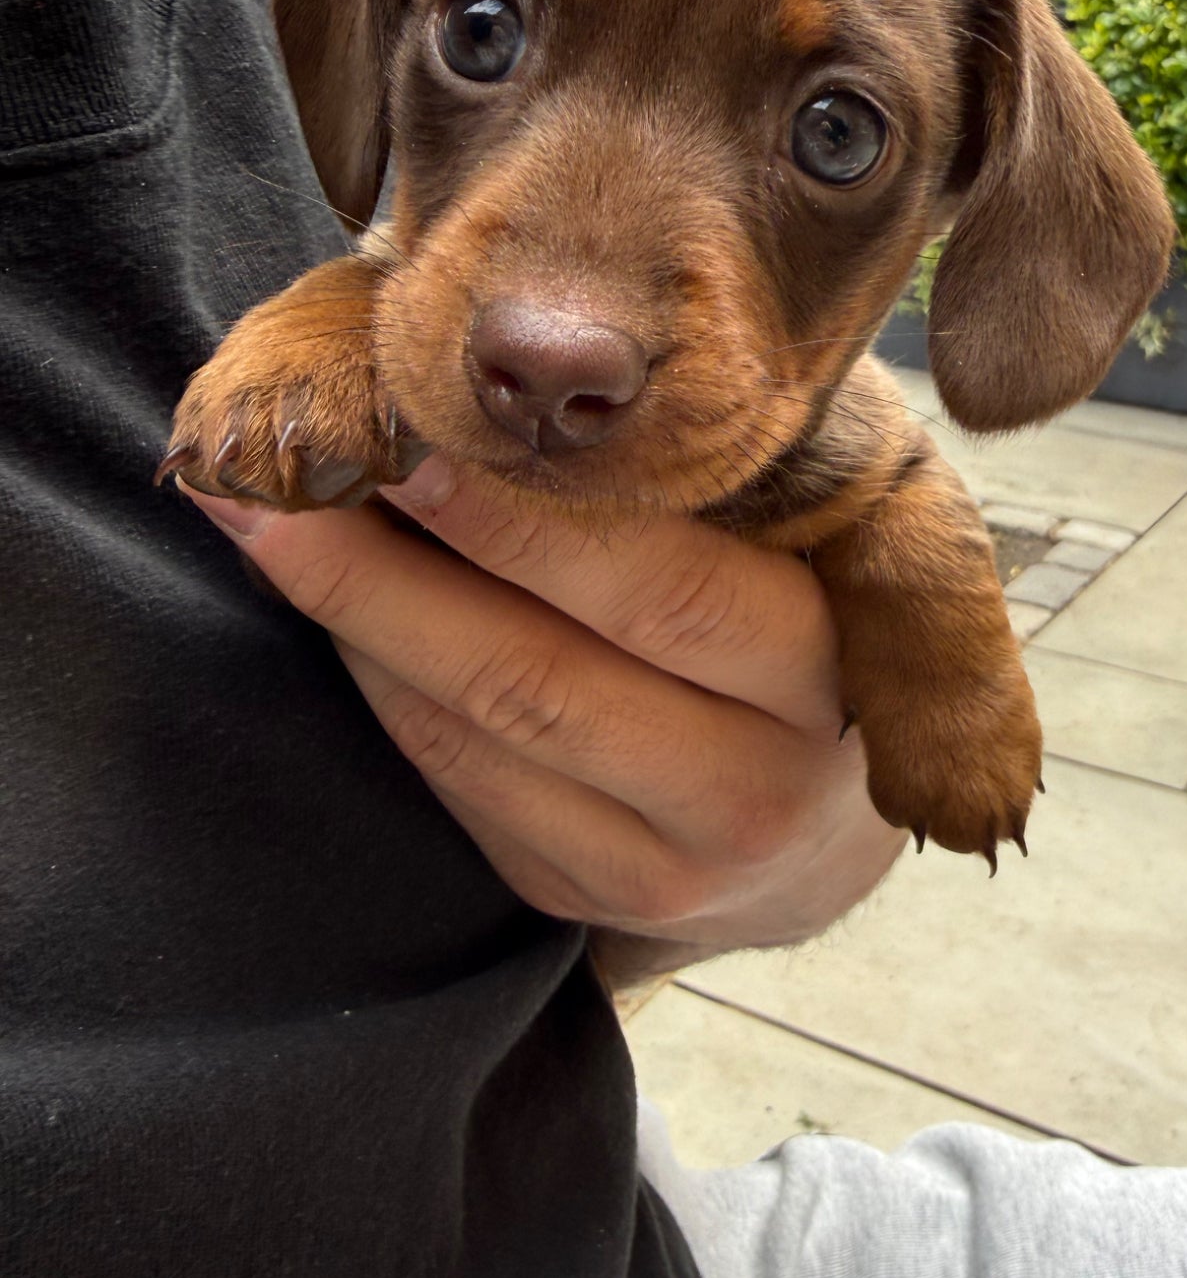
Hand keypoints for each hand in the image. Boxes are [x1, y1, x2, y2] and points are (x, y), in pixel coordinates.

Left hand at [180, 457, 904, 988]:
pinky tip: (340, 615)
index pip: (660, 589)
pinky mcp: (586, 898)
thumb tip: (513, 380)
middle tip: (284, 477)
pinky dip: (384, 689)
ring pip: (476, 739)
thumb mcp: (817, 536)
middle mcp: (753, 789)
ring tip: (270, 528)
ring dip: (357, 626)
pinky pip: (456, 786)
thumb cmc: (811, 628)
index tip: (407, 431)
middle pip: (536, 679)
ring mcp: (665, 866)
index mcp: (826, 672)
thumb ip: (715, 471)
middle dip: (384, 572)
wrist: (826, 830)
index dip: (519, 519)